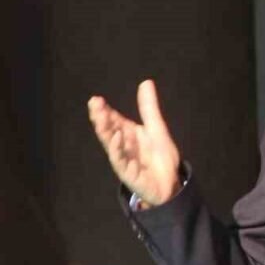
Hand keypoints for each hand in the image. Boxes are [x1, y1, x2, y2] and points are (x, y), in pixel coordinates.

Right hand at [88, 80, 181, 206]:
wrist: (171, 182)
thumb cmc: (159, 157)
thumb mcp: (156, 128)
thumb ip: (149, 107)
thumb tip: (145, 82)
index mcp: (127, 133)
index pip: (113, 119)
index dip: (105, 110)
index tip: (96, 99)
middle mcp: (122, 145)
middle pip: (108, 129)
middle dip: (100, 117)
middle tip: (94, 104)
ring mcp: (124, 159)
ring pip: (110, 143)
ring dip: (105, 131)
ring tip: (100, 118)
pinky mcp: (129, 172)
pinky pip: (120, 160)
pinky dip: (117, 149)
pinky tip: (116, 137)